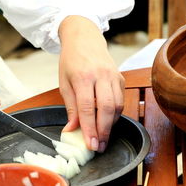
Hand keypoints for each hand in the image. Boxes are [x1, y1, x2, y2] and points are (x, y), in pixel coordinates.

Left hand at [58, 16, 123, 152]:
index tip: (90, 144)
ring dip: (111, 125)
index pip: (87, 108)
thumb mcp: (64, 83)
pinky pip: (121, 100)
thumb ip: (70, 107)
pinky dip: (116, 114)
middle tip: (99, 147)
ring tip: (103, 139)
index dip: (89, 129)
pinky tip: (108, 123)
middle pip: (107, 109)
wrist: (84, 38)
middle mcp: (101, 76)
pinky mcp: (121, 78)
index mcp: (83, 77)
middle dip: (103, 131)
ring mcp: (113, 76)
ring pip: (117, 106)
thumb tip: (71, 130)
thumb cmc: (70, 61)